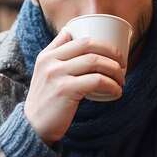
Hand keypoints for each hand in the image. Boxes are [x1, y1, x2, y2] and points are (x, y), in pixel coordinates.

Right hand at [24, 28, 126, 144]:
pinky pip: (96, 81)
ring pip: (95, 62)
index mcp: (48, 55)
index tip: (115, 54)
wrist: (33, 125)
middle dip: (112, 53)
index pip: (80, 39)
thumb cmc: (46, 99)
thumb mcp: (44, 70)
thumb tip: (70, 30)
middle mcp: (51, 61)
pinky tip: (116, 91)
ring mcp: (57, 75)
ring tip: (121, 80)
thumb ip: (56, 51)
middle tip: (123, 64)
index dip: (103, 43)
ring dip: (115, 70)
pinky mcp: (65, 90)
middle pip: (89, 46)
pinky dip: (111, 85)